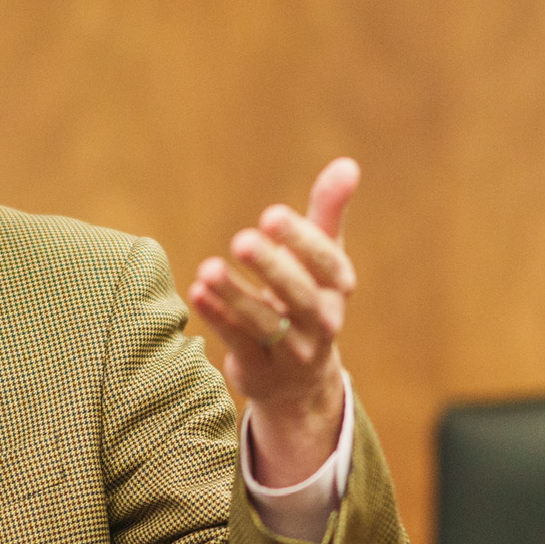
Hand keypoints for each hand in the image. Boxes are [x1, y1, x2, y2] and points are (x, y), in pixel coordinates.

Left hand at [186, 157, 358, 487]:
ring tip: (207, 268)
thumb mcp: (321, 258)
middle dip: (272, 268)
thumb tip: (348, 164)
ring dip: (236, 296)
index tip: (270, 215)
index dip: (301, 240)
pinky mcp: (261, 372)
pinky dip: (218, 319)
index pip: (326, 264)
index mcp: (337, 289)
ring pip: (267, 325)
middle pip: (300, 296)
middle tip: (241, 239)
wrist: (298, 380)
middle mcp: (321, 322)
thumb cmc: (306, 299)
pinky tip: (197, 291)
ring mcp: (293, 352)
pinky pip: (240, 345)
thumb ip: (328, 212)